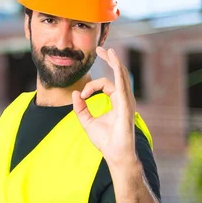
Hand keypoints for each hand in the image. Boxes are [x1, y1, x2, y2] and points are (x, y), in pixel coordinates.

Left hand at [72, 47, 136, 165]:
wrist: (114, 153)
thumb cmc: (105, 140)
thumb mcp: (87, 121)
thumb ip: (80, 108)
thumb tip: (74, 94)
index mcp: (116, 101)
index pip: (105, 84)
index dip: (91, 86)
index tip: (82, 96)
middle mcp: (124, 98)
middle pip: (117, 74)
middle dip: (110, 60)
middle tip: (101, 49)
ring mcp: (127, 101)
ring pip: (121, 76)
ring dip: (114, 62)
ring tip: (107, 51)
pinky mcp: (126, 106)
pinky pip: (122, 85)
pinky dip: (118, 73)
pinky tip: (114, 61)